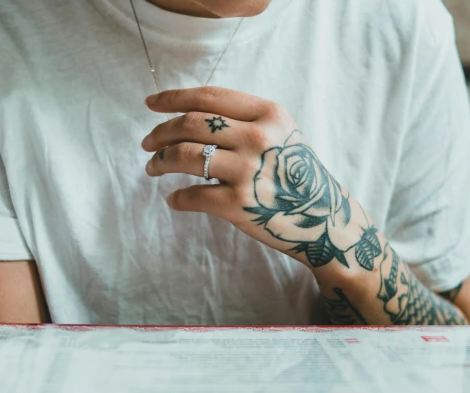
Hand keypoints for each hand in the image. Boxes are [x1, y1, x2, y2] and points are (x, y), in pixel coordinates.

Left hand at [142, 86, 370, 272]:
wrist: (322, 218)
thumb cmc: (296, 174)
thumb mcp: (282, 133)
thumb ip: (244, 119)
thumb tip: (189, 116)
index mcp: (268, 114)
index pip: (209, 97)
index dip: (173, 98)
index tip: (151, 104)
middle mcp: (258, 137)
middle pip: (191, 124)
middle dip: (160, 132)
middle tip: (148, 143)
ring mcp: (247, 171)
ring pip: (185, 157)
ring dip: (160, 162)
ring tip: (153, 168)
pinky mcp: (238, 205)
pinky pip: (192, 196)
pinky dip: (177, 198)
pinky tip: (175, 199)